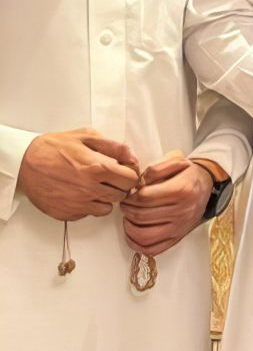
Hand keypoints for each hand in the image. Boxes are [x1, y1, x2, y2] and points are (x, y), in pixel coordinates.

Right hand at [19, 129, 141, 219]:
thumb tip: (131, 156)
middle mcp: (90, 189)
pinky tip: (79, 193)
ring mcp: (78, 204)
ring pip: (107, 208)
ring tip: (93, 186)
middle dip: (119, 186)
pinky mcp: (67, 213)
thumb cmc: (52, 148)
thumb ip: (113, 146)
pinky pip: (88, 214)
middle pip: (122, 195)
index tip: (124, 172)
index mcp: (97, 168)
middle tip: (109, 178)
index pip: (131, 179)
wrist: (24, 163)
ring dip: (105, 198)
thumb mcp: (85, 136)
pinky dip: (87, 206)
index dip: (130, 174)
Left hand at [121, 153, 212, 255]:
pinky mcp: (178, 238)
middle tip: (125, 203)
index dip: (130, 195)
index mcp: (182, 190)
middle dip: (127, 208)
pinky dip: (137, 244)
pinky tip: (132, 233)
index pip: (144, 197)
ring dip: (128, 226)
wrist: (207, 186)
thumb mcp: (176, 161)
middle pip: (141, 215)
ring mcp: (180, 227)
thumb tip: (138, 184)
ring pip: (144, 235)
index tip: (128, 193)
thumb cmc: (188, 174)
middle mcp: (183, 211)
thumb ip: (155, 169)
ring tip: (128, 217)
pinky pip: (152, 249)